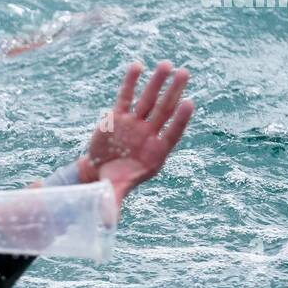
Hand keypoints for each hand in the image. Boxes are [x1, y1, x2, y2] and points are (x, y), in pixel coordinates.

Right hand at [77, 60, 193, 203]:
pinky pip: (126, 96)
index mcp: (154, 154)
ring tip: (168, 65)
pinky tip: (138, 66)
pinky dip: (131, 82)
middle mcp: (147, 135)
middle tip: (185, 73)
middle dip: (174, 92)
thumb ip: (114, 203)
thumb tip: (108, 223)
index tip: (190, 103)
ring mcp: (134, 124)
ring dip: (157, 82)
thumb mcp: (114, 194)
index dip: (180, 120)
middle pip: (164, 110)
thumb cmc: (113, 184)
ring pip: (148, 100)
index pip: (171, 133)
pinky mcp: (118, 116)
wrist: (98, 174)